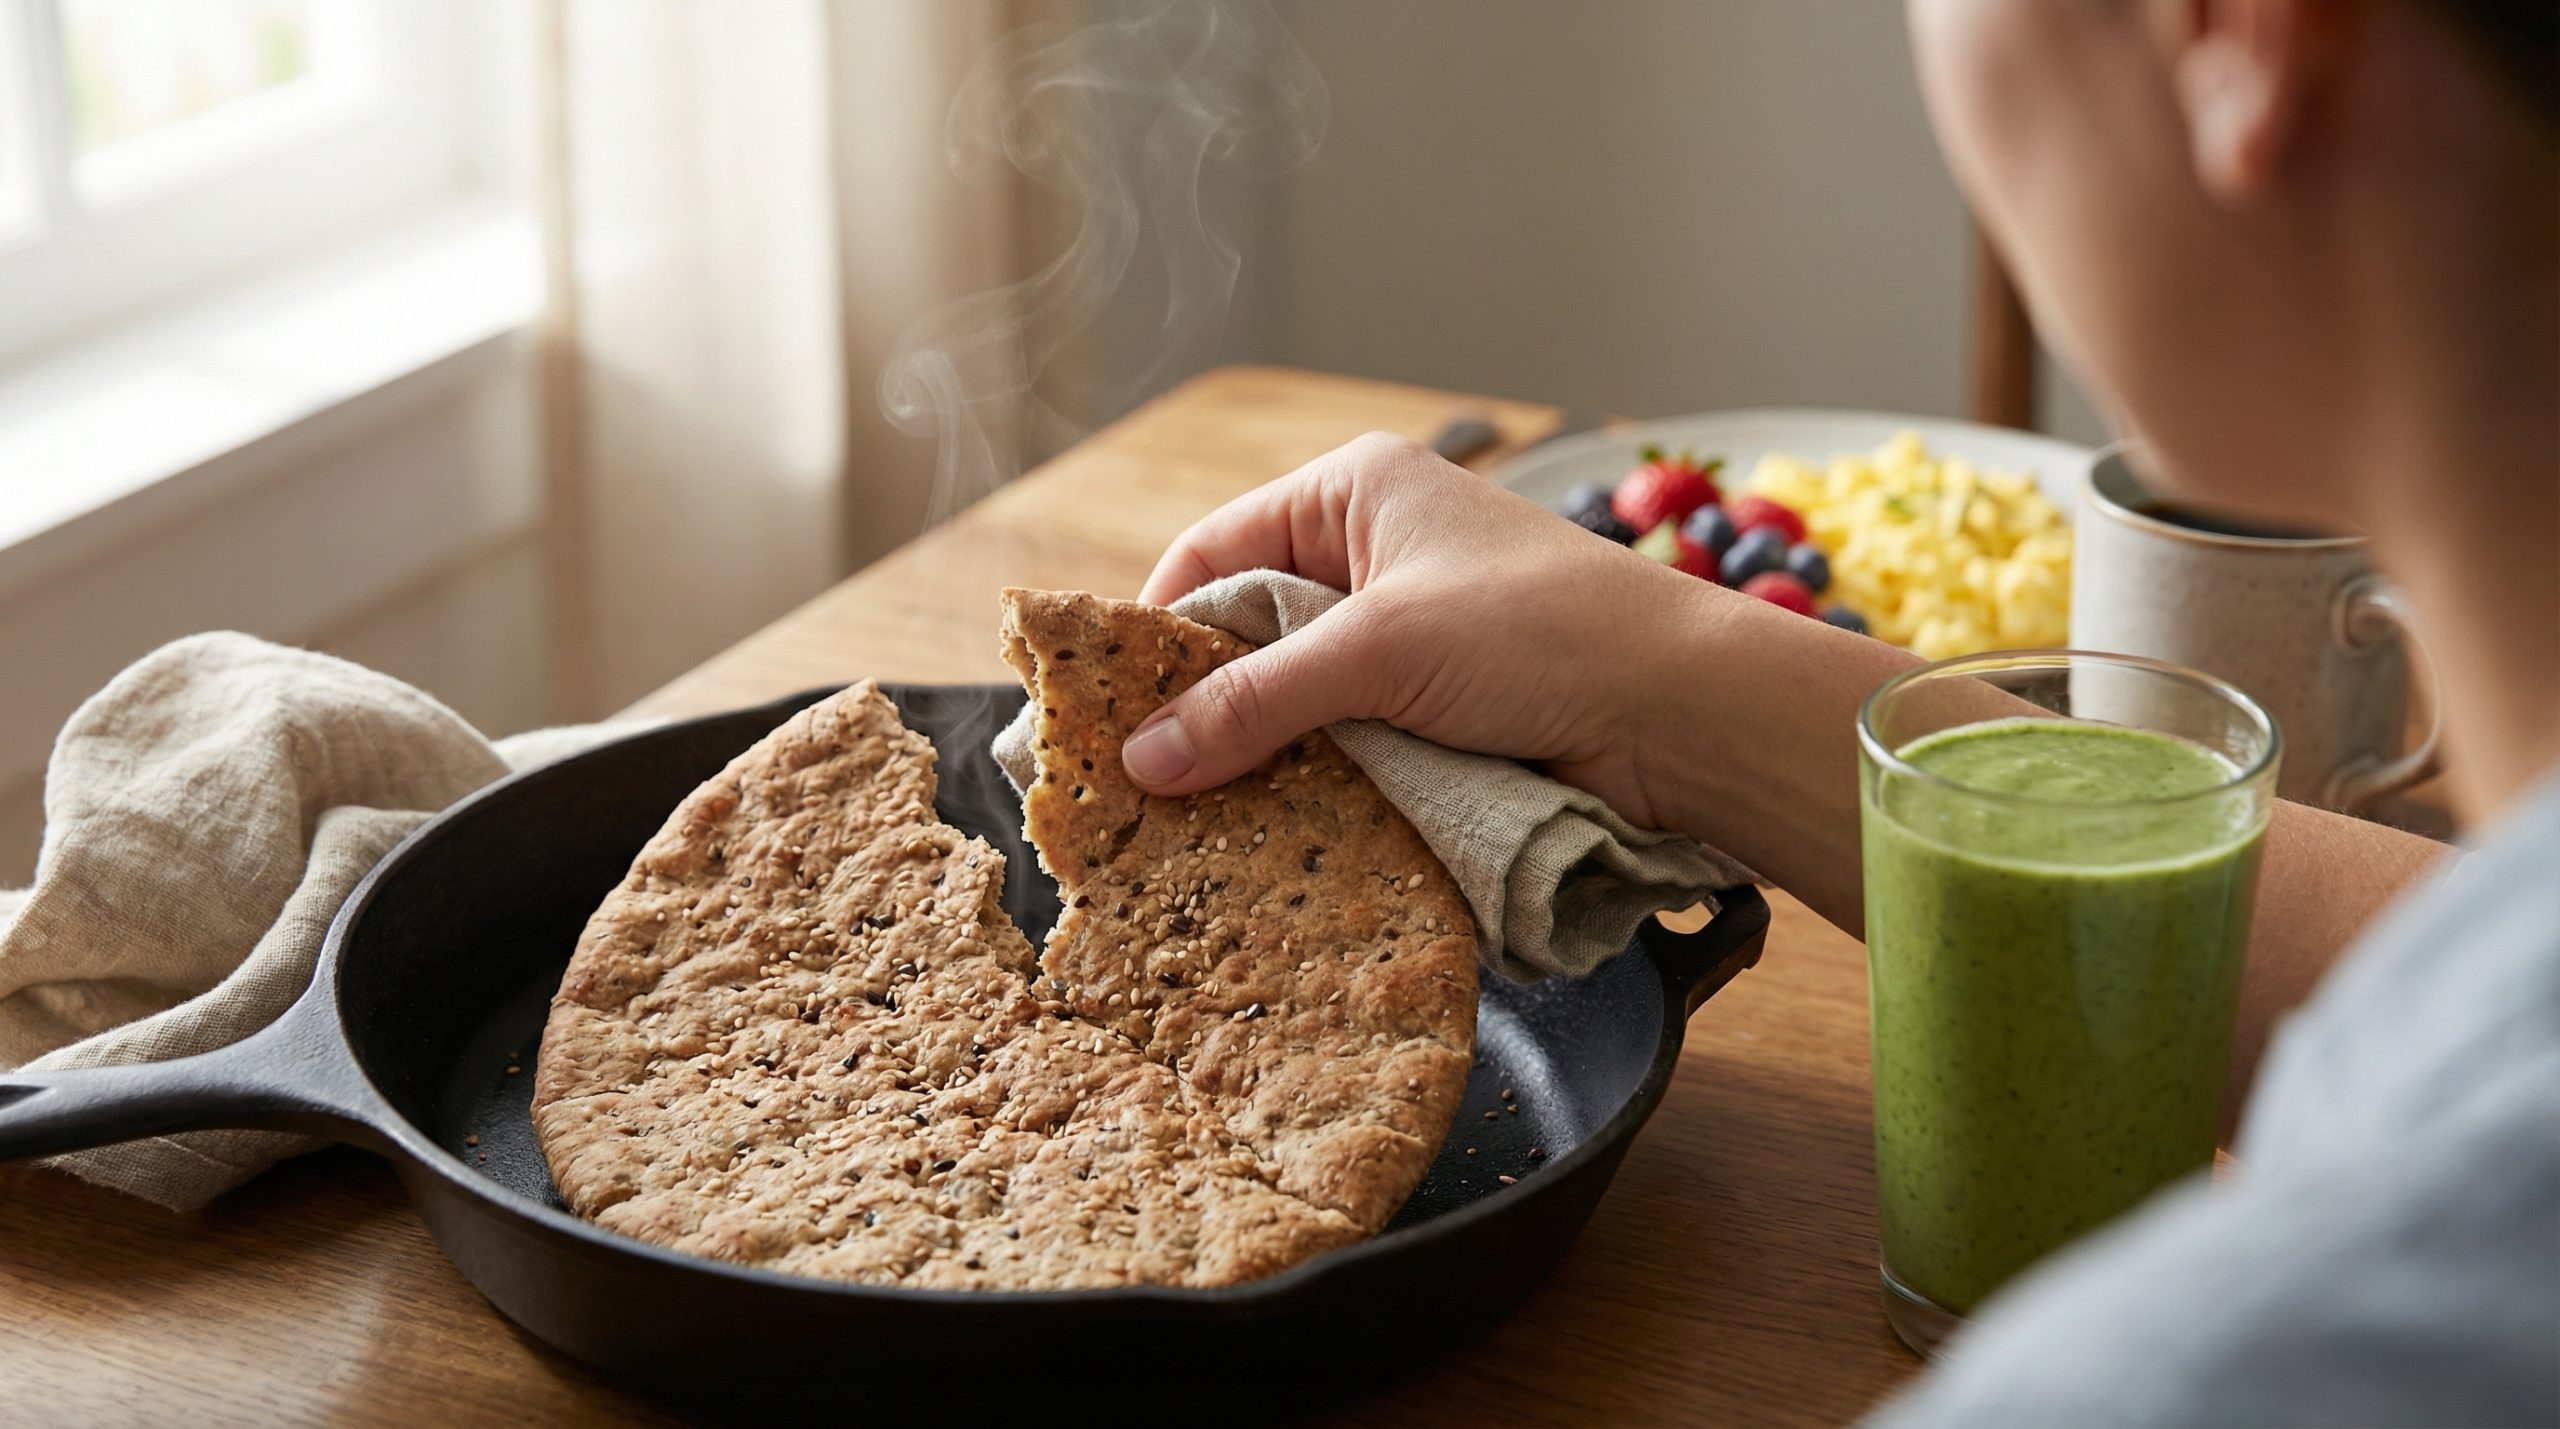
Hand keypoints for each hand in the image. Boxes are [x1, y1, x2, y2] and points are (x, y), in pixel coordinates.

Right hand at [1125, 432, 1739, 827]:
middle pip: (1248, 631)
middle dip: (1204, 701)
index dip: (1160, 628)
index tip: (1110, 709)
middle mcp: (1375, 555)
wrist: (1683, 712)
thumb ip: (1257, 701)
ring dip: (1260, 753)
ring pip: (1295, 697)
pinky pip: (1346, 743)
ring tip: (1192, 820)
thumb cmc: (1543, 634)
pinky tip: (1272, 827)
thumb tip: (1141, 759)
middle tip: (1140, 783)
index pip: (1214, 552)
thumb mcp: (1380, 652)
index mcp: (1355, 494)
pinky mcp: (1437, 708)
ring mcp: (1408, 636)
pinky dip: (1313, 781)